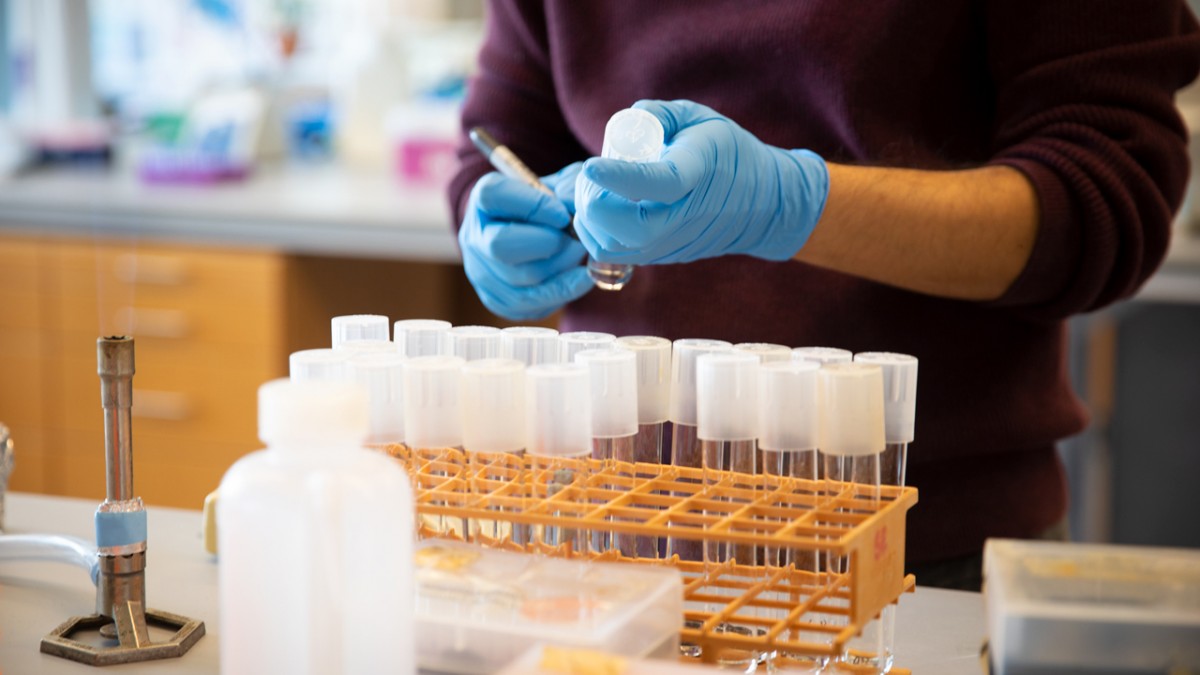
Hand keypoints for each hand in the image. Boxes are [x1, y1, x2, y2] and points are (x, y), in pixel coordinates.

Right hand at [458, 163, 591, 320]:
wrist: (533, 235)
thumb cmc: (548, 205)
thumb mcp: (559, 185)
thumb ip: (569, 185)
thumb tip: (571, 202)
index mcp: (484, 199)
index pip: (494, 196)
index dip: (533, 205)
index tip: (563, 214)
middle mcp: (474, 236)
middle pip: (499, 245)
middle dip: (546, 243)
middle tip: (572, 239)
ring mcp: (481, 271)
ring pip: (519, 278)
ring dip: (560, 267)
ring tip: (578, 253)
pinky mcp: (495, 299)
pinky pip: (528, 303)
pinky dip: (562, 291)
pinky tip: (581, 278)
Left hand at [573, 100, 829, 264]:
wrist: (764, 204)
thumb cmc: (727, 152)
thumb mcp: (699, 118)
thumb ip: (657, 114)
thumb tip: (624, 123)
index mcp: (697, 173)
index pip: (658, 183)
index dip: (619, 177)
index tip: (590, 166)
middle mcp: (684, 216)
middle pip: (625, 227)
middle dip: (593, 200)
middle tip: (593, 175)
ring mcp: (672, 243)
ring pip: (612, 246)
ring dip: (590, 220)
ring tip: (595, 191)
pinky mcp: (661, 257)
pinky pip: (613, 254)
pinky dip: (595, 232)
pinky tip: (600, 209)